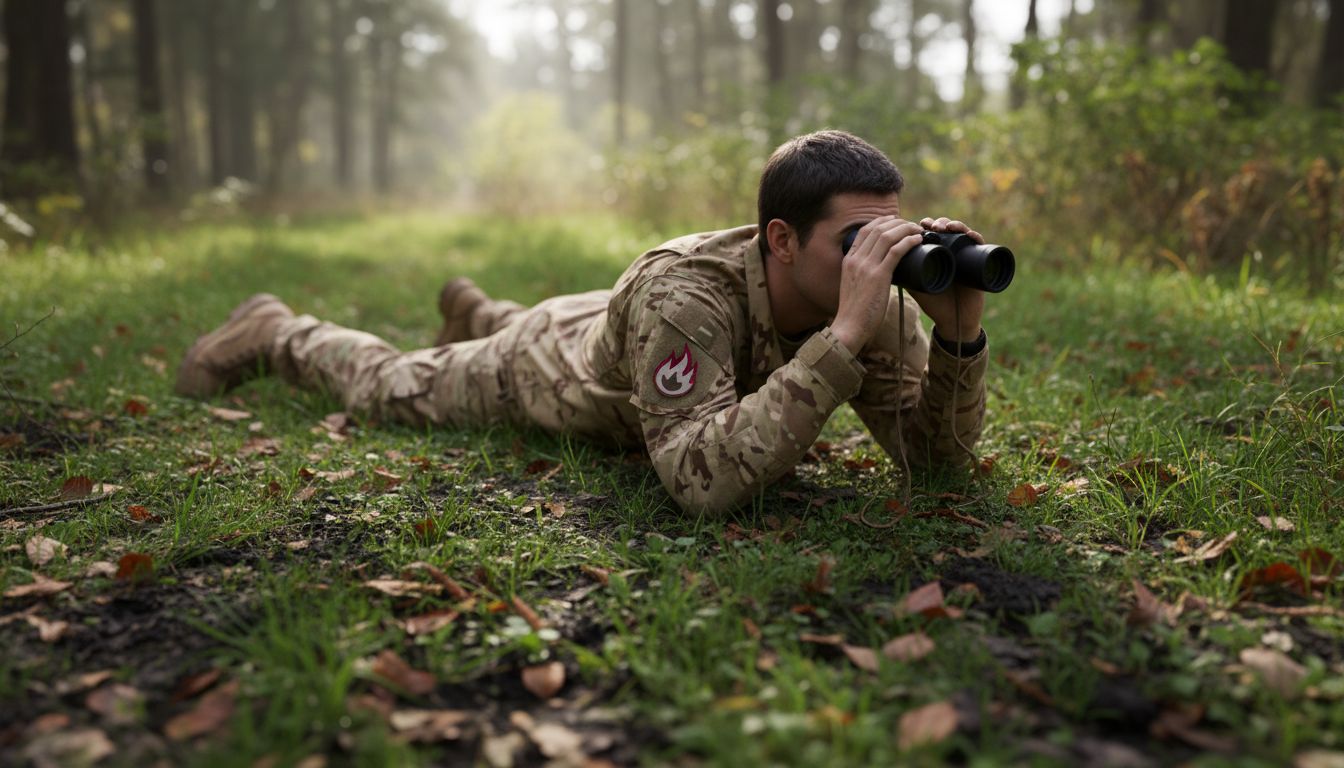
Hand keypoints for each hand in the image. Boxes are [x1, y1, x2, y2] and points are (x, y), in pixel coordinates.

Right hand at [830, 216, 924, 354]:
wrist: (849, 327)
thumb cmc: (855, 312)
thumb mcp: (854, 286)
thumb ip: (863, 276)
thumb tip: (881, 271)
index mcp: (849, 260)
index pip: (865, 230)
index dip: (882, 222)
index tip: (897, 222)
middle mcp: (856, 259)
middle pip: (877, 229)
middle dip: (897, 222)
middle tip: (912, 225)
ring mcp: (866, 267)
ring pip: (887, 236)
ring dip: (906, 229)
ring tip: (918, 230)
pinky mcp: (878, 276)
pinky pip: (896, 251)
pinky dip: (908, 242)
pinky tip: (918, 240)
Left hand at [911, 217, 985, 341]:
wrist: (953, 321)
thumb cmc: (934, 303)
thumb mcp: (915, 286)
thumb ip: (902, 273)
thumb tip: (883, 259)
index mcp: (936, 254)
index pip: (931, 233)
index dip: (924, 225)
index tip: (916, 224)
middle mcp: (952, 251)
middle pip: (946, 229)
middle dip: (938, 223)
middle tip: (930, 225)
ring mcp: (966, 256)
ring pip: (962, 233)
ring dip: (955, 225)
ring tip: (946, 227)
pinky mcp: (981, 263)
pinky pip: (980, 246)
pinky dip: (976, 237)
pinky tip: (970, 235)